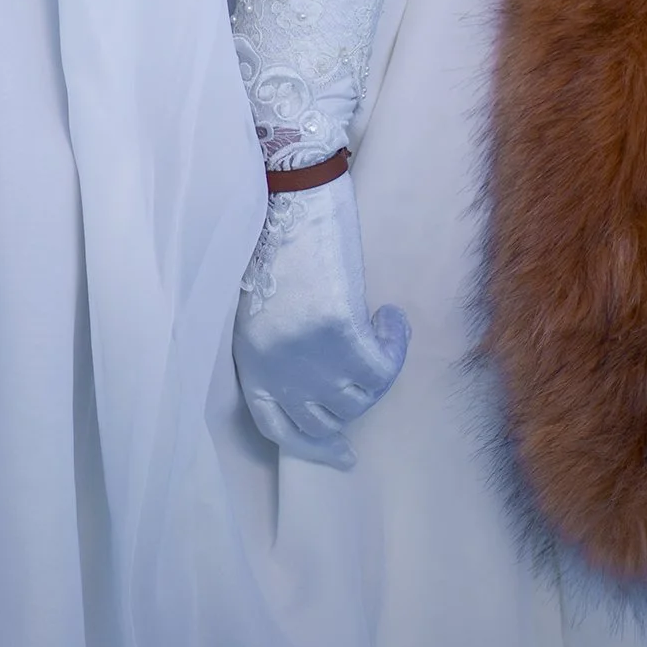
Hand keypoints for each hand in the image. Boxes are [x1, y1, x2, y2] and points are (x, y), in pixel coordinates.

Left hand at [233, 169, 407, 468]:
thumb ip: (277, 348)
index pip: (278, 427)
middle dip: (350, 410)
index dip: (311, 448)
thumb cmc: (273, 238)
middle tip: (369, 387)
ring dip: (376, 371)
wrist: (287, 192)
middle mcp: (278, 366)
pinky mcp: (340, 328)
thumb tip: (313, 379)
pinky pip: (382, 364)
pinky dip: (395, 345)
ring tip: (380, 332)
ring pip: (359, 396)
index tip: (341, 455)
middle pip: (324, 419)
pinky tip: (391, 318)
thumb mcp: (261, 305)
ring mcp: (309, 352)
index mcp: (252, 360)